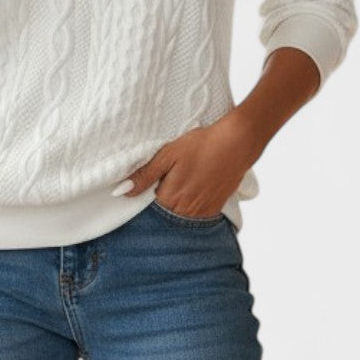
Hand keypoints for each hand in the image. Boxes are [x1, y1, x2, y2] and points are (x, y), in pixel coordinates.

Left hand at [115, 109, 263, 217]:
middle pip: (164, 215)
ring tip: (182, 182)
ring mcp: (202, 211)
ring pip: (180, 216)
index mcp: (170, 198)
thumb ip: (145, 175)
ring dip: (176, 205)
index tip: (148, 187)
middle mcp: (186, 210)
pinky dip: (191, 207)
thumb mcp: (168, 154)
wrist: (236, 143)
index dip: (145, 198)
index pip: (148, 210)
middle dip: (160, 202)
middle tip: (166, 180)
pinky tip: (193, 188)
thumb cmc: (201, 145)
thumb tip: (122, 191)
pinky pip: (197, 215)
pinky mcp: (215, 208)